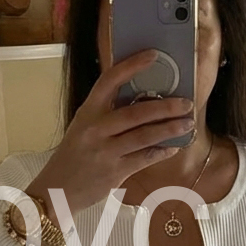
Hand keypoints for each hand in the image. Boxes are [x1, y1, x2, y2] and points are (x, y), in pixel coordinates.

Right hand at [23, 49, 194, 222]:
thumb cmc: (74, 156)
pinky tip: (173, 146)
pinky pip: (145, 158)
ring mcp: (106, 151)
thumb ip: (106, 114)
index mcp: (87, 112)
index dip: (132, 65)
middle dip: (166, 107)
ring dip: (170, 129)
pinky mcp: (115, 172)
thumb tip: (143, 100)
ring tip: (188, 124)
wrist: (58, 190)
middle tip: (187, 103)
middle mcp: (96, 129)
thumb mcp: (83, 127)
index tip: (152, 55)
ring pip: (145, 136)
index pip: (109, 80)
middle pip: (137, 112)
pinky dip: (162, 151)